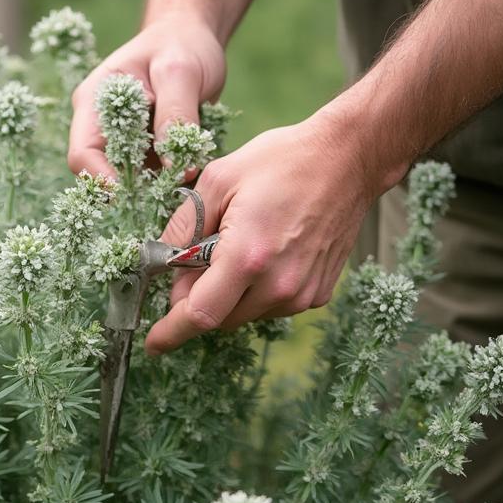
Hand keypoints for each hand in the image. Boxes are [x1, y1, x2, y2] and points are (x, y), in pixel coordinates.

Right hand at [68, 12, 225, 178]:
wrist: (190, 36)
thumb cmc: (180, 45)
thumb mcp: (180, 72)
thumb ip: (176, 116)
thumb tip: (179, 168)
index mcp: (93, 103)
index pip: (82, 153)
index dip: (101, 178)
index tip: (132, 192)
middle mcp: (100, 126)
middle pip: (101, 172)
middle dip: (130, 189)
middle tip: (166, 197)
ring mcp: (121, 140)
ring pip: (127, 180)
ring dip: (152, 189)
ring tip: (182, 190)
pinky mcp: (142, 149)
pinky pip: (149, 176)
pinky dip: (166, 182)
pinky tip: (189, 181)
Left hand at [145, 108, 384, 354]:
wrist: (350, 158)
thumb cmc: (282, 161)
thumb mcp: (217, 181)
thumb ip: (183, 229)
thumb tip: (165, 267)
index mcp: (247, 257)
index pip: (199, 314)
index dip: (171, 331)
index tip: (152, 344)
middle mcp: (278, 285)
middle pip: (219, 317)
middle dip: (196, 299)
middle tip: (193, 263)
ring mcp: (302, 294)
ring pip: (243, 313)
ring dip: (228, 294)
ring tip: (237, 245)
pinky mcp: (318, 294)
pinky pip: (270, 306)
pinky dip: (255, 290)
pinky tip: (264, 251)